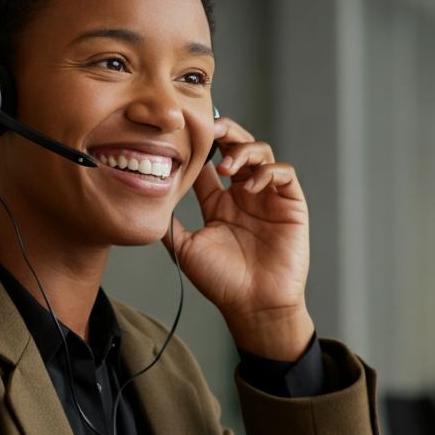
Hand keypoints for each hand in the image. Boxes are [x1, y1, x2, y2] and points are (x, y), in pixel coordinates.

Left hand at [163, 116, 312, 359]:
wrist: (252, 306)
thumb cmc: (221, 282)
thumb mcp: (185, 248)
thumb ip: (168, 224)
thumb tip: (143, 202)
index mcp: (219, 202)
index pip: (210, 161)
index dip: (201, 144)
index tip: (185, 134)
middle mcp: (243, 195)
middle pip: (237, 146)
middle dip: (224, 131)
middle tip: (209, 128)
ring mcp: (268, 198)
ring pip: (261, 152)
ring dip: (243, 151)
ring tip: (226, 167)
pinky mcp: (290, 205)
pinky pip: (284, 173)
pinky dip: (268, 171)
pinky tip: (249, 186)